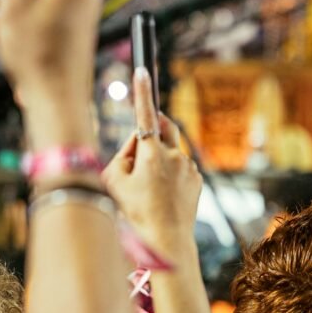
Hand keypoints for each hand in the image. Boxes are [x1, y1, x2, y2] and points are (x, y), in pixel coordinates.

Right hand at [103, 69, 201, 257]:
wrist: (166, 242)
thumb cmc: (133, 213)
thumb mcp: (114, 180)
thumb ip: (123, 153)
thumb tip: (137, 140)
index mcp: (152, 153)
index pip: (145, 114)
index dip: (142, 91)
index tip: (142, 70)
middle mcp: (175, 156)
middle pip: (164, 126)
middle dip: (153, 125)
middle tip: (140, 141)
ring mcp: (189, 168)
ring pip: (170, 150)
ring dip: (158, 157)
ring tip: (147, 187)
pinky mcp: (197, 180)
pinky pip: (180, 167)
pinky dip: (170, 172)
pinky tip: (161, 194)